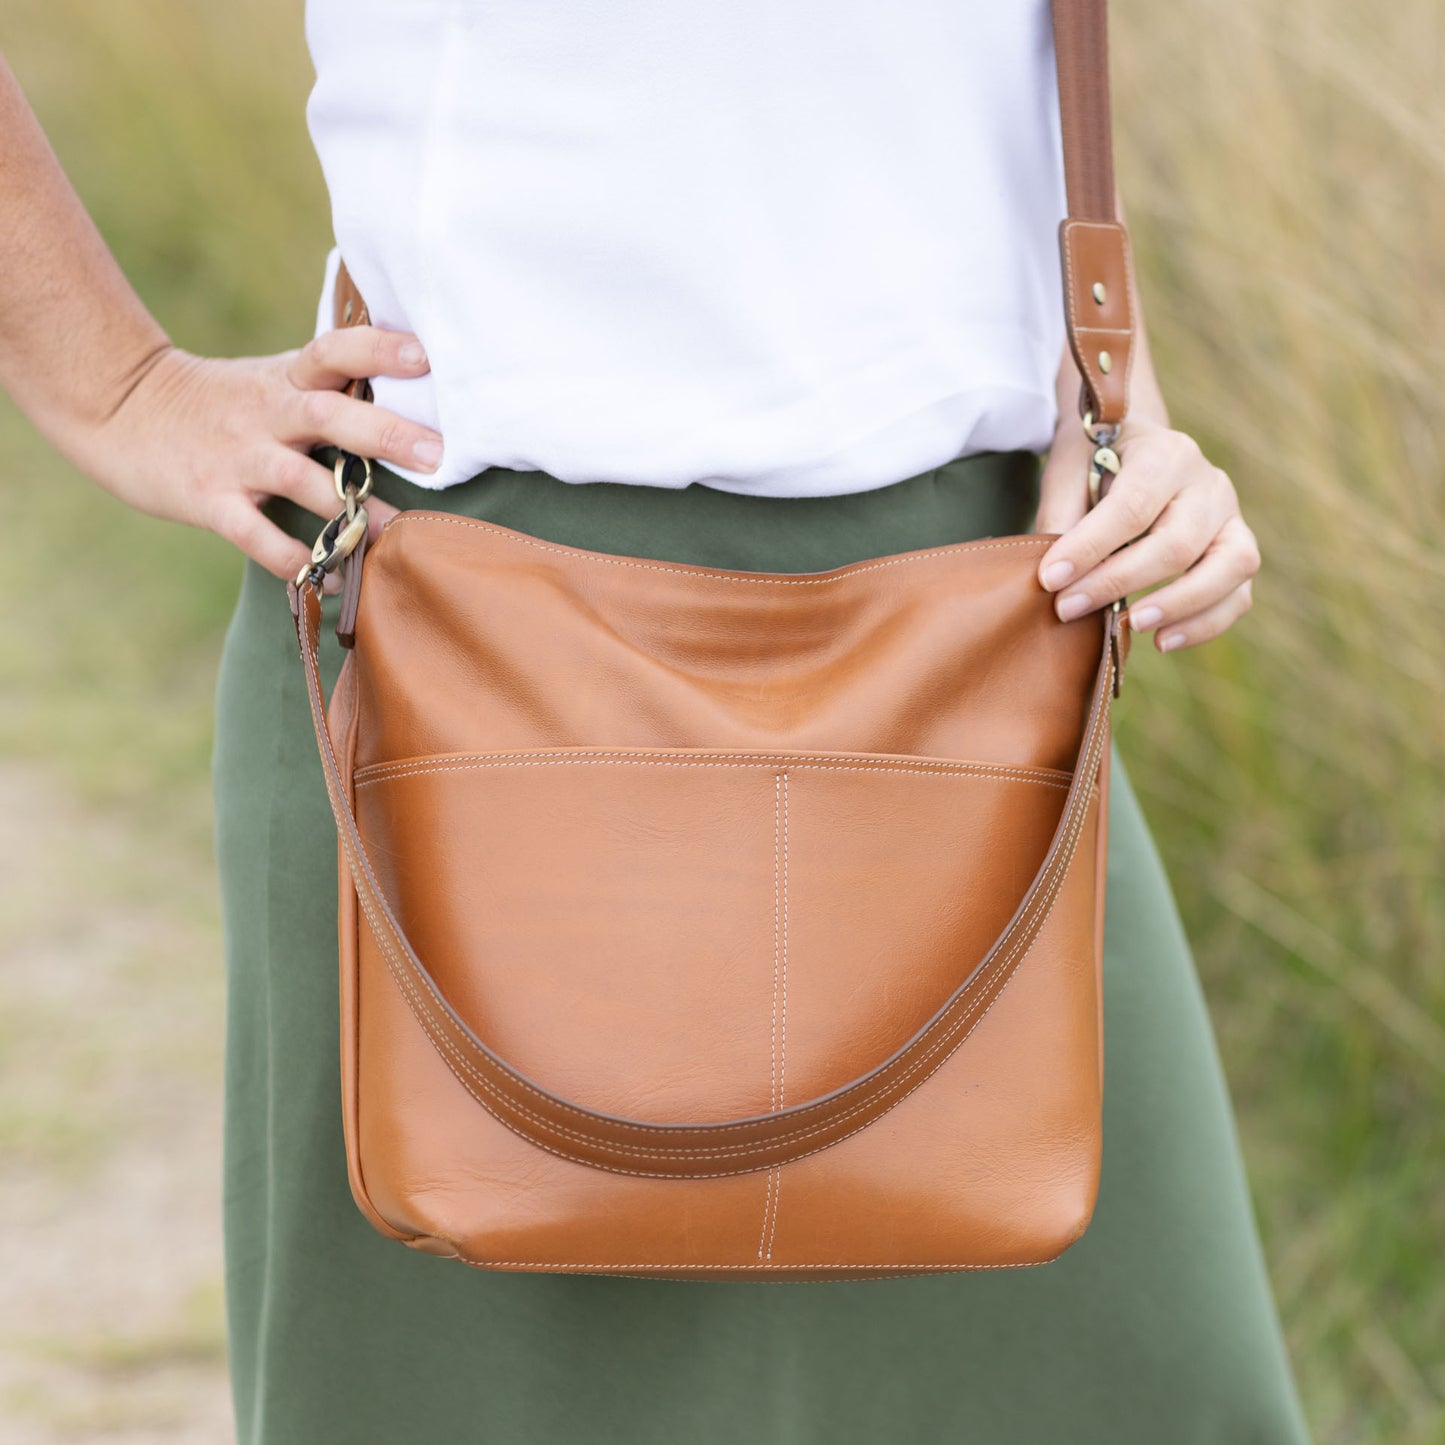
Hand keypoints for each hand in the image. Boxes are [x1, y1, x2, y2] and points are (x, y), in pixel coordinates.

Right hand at [77, 325, 443, 587]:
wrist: (120, 410)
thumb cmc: (221, 401)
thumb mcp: (271, 377)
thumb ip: (329, 389)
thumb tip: (409, 403)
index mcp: (286, 379)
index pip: (334, 351)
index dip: (378, 351)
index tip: (425, 357)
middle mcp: (266, 413)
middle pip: (327, 414)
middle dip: (382, 433)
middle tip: (434, 453)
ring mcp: (237, 457)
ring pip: (299, 480)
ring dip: (348, 509)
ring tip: (394, 533)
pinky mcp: (209, 499)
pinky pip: (257, 536)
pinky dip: (295, 560)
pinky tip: (332, 577)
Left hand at [1032, 419, 1259, 651]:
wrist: (1132, 444)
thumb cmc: (1094, 463)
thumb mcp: (1068, 472)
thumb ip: (1062, 517)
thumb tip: (1056, 578)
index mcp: (1164, 454)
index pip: (1132, 507)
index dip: (1089, 548)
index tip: (1049, 579)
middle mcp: (1209, 482)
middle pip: (1177, 543)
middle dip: (1118, 583)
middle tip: (1068, 608)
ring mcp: (1231, 517)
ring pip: (1229, 567)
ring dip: (1179, 605)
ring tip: (1131, 625)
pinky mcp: (1237, 550)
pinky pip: (1239, 594)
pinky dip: (1206, 623)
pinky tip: (1164, 639)